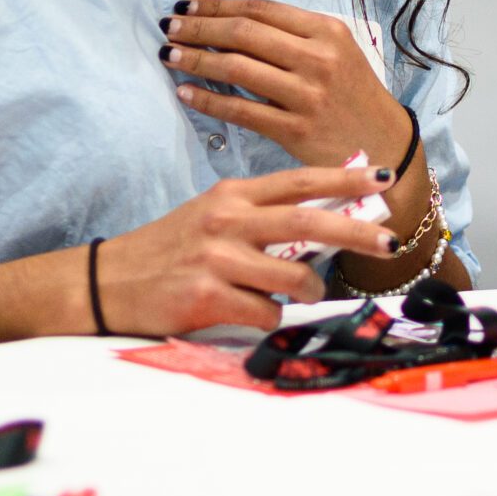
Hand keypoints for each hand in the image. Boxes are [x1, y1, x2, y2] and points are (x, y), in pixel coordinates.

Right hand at [96, 166, 396, 334]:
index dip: (345, 178)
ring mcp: (218, 258)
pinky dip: (268, 317)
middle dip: (355, 231)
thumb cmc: (170, 251)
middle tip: (389, 241)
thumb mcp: (214, 217)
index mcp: (233, 195)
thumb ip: (261, 216)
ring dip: (308, 291)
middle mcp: (228, 219)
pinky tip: (250, 312)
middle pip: (307, 221)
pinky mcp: (207, 296)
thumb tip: (322, 222)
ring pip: (293, 277)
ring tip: (301, 294)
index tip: (383, 177)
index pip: (299, 181)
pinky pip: (264, 312)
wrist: (107, 282)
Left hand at [159, 0, 405, 167]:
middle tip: (168, 28)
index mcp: (327, 31)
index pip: (261, 9)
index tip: (187, 7)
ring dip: (195, 59)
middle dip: (199, 28)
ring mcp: (307, 94)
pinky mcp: (295, 129)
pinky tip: (185, 92)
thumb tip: (232, 23)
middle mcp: (318, 58)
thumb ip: (294, 36)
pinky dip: (208, 100)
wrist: (384, 144)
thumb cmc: (353, 95)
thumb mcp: (337, 52)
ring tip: (169, 55)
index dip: (217, 6)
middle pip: (244, 34)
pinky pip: (240, 110)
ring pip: (237, 68)